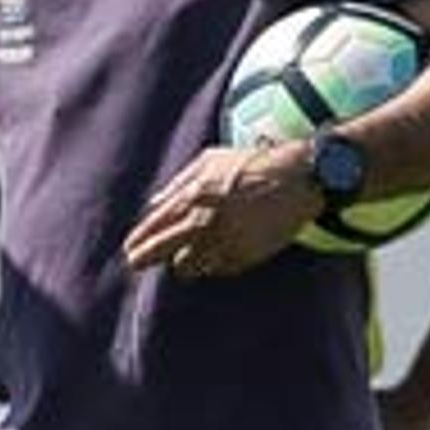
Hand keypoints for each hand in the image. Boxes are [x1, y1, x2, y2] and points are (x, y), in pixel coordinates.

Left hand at [120, 141, 317, 278]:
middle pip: (162, 252)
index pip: (155, 227)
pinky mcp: (244, 257)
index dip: (139, 241)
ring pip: (188, 266)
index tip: (130, 249)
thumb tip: (153, 203)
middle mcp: (205, 222)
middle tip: (135, 262)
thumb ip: (178, 183)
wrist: (298, 179)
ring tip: (183, 256)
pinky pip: (215, 269)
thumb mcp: (210, 161)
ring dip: (182, 262)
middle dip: (145, 258)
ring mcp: (224, 242)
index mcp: (194, 196)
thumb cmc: (253, 164)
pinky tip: (213, 254)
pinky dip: (209, 264)